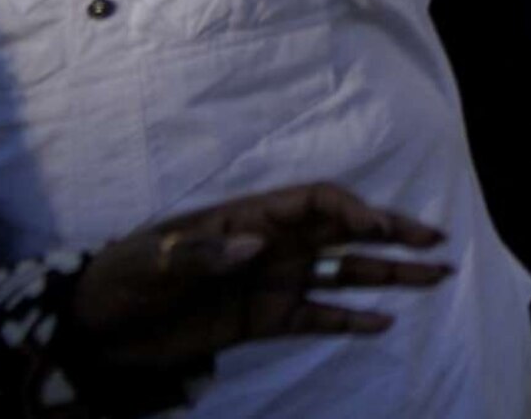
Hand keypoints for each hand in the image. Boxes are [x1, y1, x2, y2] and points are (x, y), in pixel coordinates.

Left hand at [61, 184, 448, 384]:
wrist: (94, 328)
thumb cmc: (122, 279)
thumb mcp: (153, 262)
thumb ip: (205, 254)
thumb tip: (258, 246)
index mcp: (249, 219)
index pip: (315, 203)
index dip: (350, 209)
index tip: (376, 226)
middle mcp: (272, 246)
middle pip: (344, 232)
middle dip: (391, 232)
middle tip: (436, 240)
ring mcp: (271, 283)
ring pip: (343, 273)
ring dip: (387, 274)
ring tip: (434, 275)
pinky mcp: (262, 321)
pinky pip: (317, 317)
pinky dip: (350, 320)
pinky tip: (383, 324)